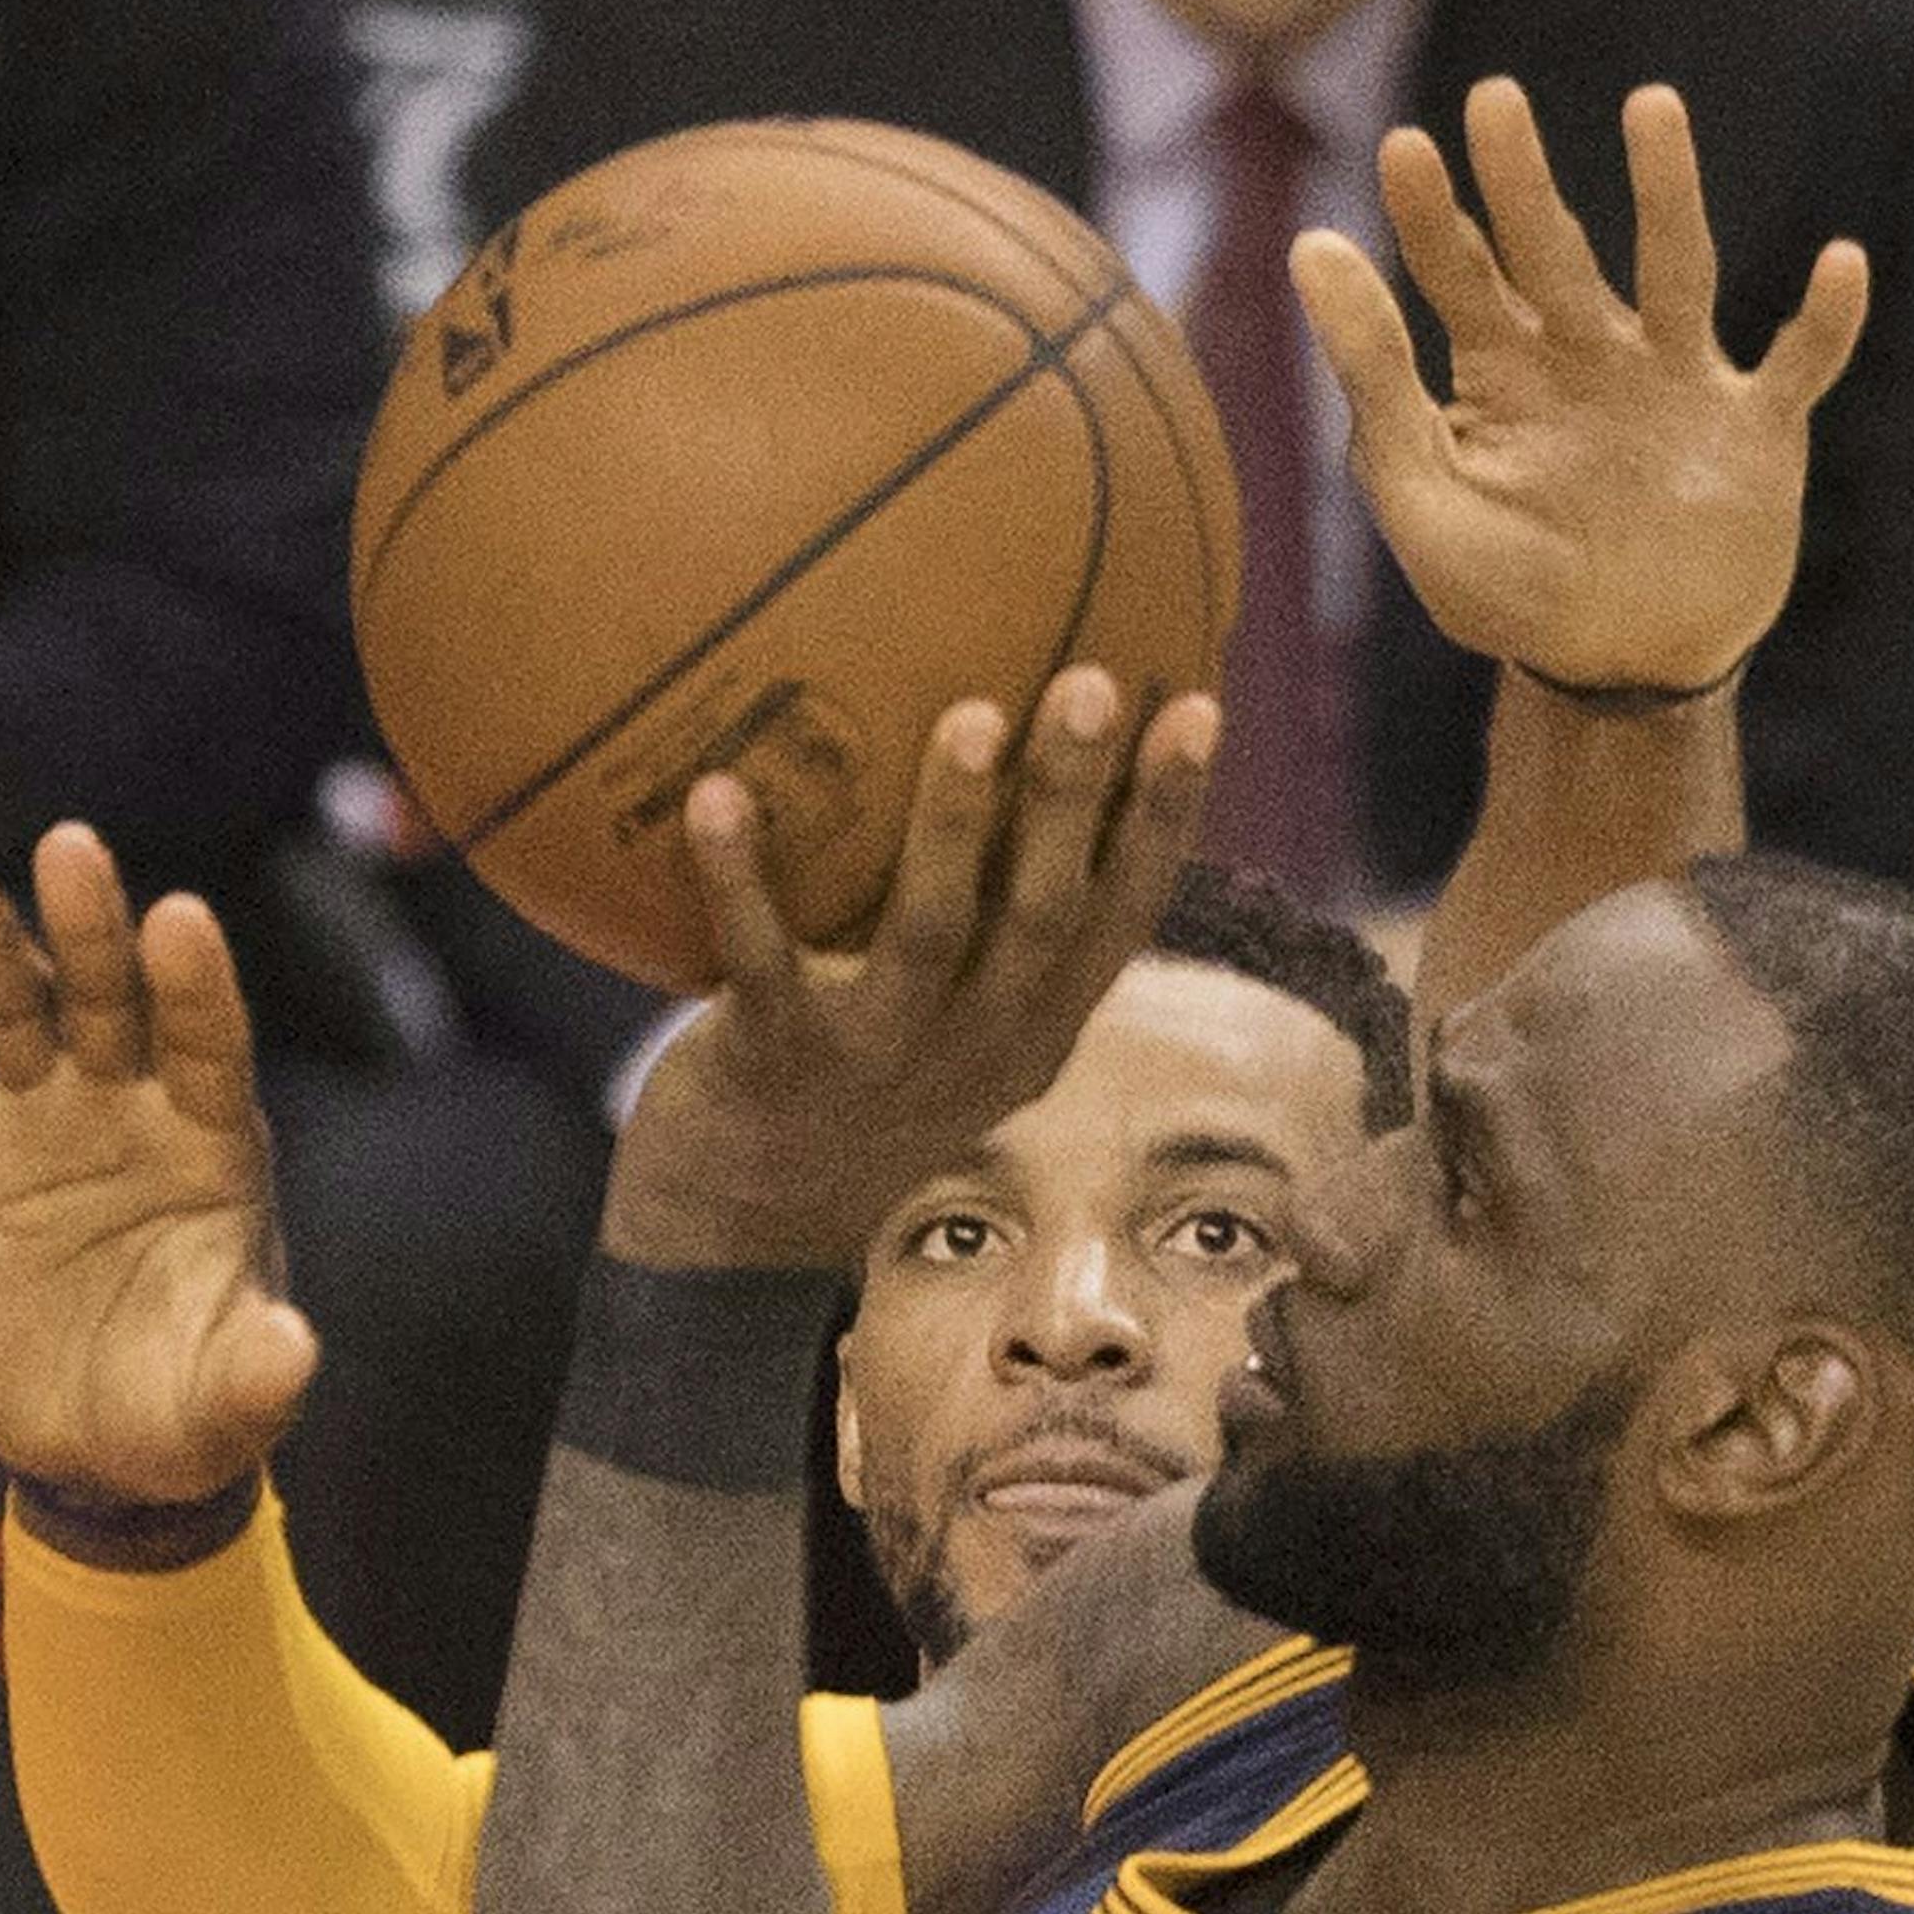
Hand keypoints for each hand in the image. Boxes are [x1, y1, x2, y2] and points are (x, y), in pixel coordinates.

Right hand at [0, 826, 316, 1498]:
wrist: (89, 1441)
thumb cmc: (181, 1412)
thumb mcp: (223, 1410)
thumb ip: (257, 1378)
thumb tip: (293, 1353)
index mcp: (212, 1147)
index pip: (212, 1048)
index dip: (199, 987)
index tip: (182, 921)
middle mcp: (130, 1107)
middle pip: (115, 1000)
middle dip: (97, 929)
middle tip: (76, 851)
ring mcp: (44, 1115)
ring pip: (20, 1011)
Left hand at [602, 667, 1218, 1270]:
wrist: (744, 1231)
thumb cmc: (853, 1083)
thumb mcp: (955, 1019)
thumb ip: (990, 916)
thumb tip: (1004, 728)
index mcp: (1033, 1026)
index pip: (1122, 915)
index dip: (1165, 818)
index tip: (1196, 709)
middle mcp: (974, 1044)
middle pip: (1042, 911)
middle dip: (1071, 797)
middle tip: (1087, 682)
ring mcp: (878, 1057)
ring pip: (931, 932)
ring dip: (951, 823)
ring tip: (970, 716)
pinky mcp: (775, 1060)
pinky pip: (760, 959)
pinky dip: (737, 878)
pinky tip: (717, 789)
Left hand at [1293, 78, 1868, 695]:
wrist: (1622, 673)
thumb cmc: (1516, 596)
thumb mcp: (1425, 500)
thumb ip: (1375, 380)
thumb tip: (1309, 245)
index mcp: (1508, 373)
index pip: (1460, 275)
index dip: (1431, 216)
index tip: (1402, 151)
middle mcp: (1592, 356)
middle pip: (1555, 250)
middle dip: (1523, 182)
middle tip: (1493, 102)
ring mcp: (1678, 385)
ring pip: (1677, 270)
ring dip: (1666, 193)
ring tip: (1649, 107)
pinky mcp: (1755, 431)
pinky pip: (1802, 365)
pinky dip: (1825, 322)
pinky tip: (1839, 264)